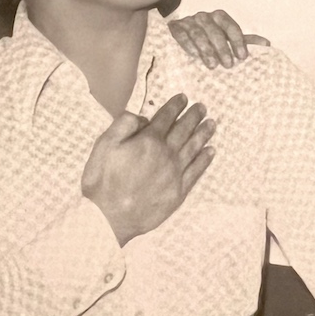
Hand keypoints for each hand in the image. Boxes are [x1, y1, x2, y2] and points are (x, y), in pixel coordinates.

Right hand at [81, 94, 215, 244]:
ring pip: (194, 148)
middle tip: (202, 107)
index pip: (166, 118)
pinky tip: (211, 151)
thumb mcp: (104, 145)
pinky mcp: (178, 191)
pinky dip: (205, 159)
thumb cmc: (102, 182)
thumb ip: (123, 125)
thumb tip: (142, 117)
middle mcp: (166, 154)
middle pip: (184, 130)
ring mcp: (175, 173)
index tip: (184, 98)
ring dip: (204, 134)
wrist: (109, 217)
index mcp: (148, 141)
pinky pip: (196, 171)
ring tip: (212, 123)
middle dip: (194, 116)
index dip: (175, 106)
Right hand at [168, 10, 269, 68]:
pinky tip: (194, 56)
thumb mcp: (228, 40)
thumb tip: (267, 45)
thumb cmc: (210, 39)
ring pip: (198, 33)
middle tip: (228, 65)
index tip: (242, 57)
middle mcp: (204, 17)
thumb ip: (245, 42)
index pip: (231, 27)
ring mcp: (188, 21)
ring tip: (212, 65)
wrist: (181, 35)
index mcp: (220, 17)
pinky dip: (188, 44)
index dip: (238, 41)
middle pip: (215, 30)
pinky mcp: (174, 28)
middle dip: (222, 48)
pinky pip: (181, 35)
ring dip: (206, 49)